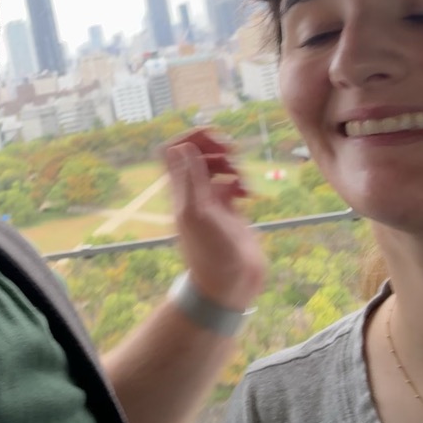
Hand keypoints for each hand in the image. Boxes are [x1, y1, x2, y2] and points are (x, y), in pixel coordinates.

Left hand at [164, 128, 266, 311]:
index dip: (190, 138)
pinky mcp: (229, 212)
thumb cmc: (210, 252)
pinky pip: (232, 185)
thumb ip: (192, 178)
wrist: (229, 285)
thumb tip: (182, 145)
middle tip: (231, 153)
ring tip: (241, 176)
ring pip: (216, 168)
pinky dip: (241, 182)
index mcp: (179, 190)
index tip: (212, 137)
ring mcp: (210, 201)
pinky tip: (248, 193)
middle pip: (197, 154)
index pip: (173, 150)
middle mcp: (192, 193)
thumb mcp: (198, 212)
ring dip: (230, 164)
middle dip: (215, 147)